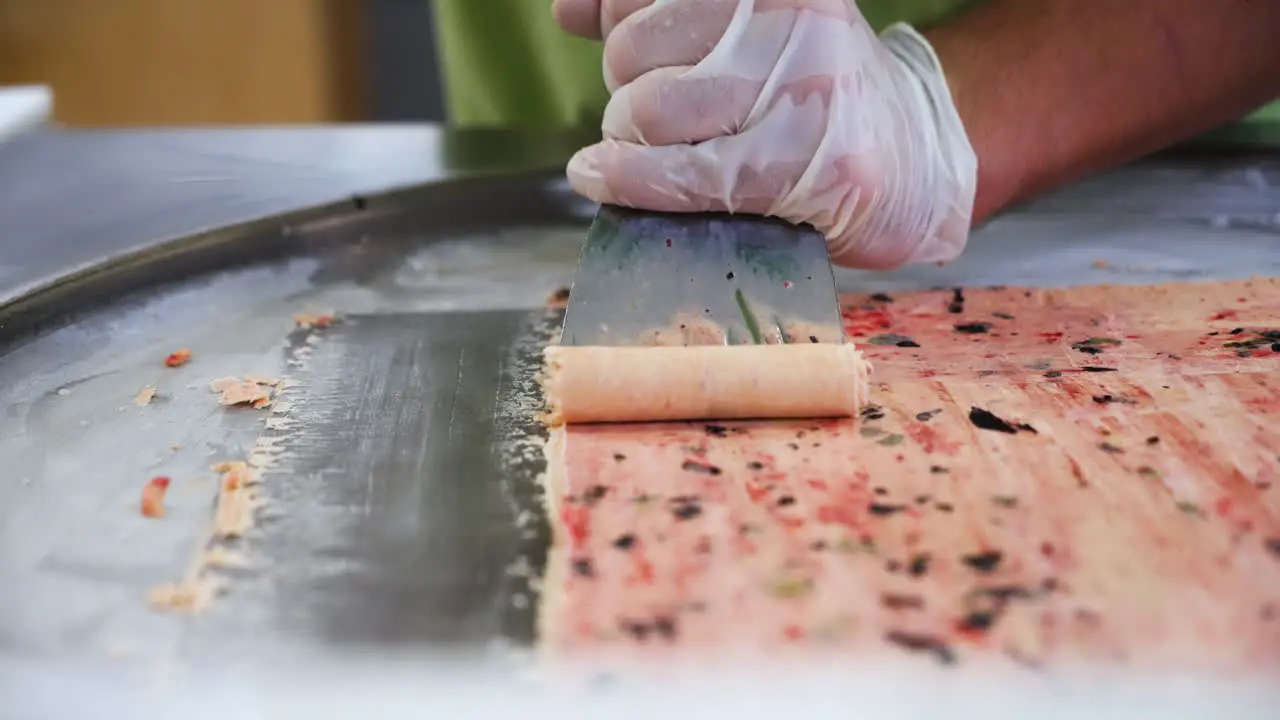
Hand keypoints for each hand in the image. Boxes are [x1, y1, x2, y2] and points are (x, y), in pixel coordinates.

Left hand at [551, 0, 976, 269]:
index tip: (625, 47)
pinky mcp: (802, 163)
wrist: (914, 161)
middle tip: (659, 113)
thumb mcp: (745, 27)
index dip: (614, 20)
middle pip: (633, 51)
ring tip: (656, 148)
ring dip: (629, 141)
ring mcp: (802, 87)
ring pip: (648, 112)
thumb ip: (654, 10)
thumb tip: (568, 10)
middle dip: (625, 90)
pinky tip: (600, 176)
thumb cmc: (813, 93)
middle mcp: (790, 15)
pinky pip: (679, 174)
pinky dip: (627, 180)